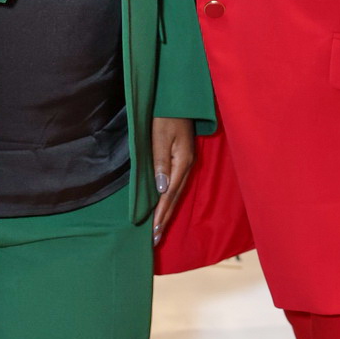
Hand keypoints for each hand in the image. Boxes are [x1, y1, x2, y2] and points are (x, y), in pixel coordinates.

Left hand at [151, 117, 194, 245]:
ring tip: (159, 229)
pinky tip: (165, 206)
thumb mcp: (160, 137)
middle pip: (174, 198)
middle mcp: (186, 166)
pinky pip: (176, 185)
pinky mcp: (182, 159)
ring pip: (176, 193)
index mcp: (181, 162)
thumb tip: (162, 189)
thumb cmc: (166, 115)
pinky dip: (169, 199)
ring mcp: (185, 163)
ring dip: (167, 212)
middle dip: (164, 219)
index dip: (161, 214)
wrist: (176, 99)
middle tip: (155, 239)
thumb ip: (160, 162)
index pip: (169, 195)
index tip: (153, 232)